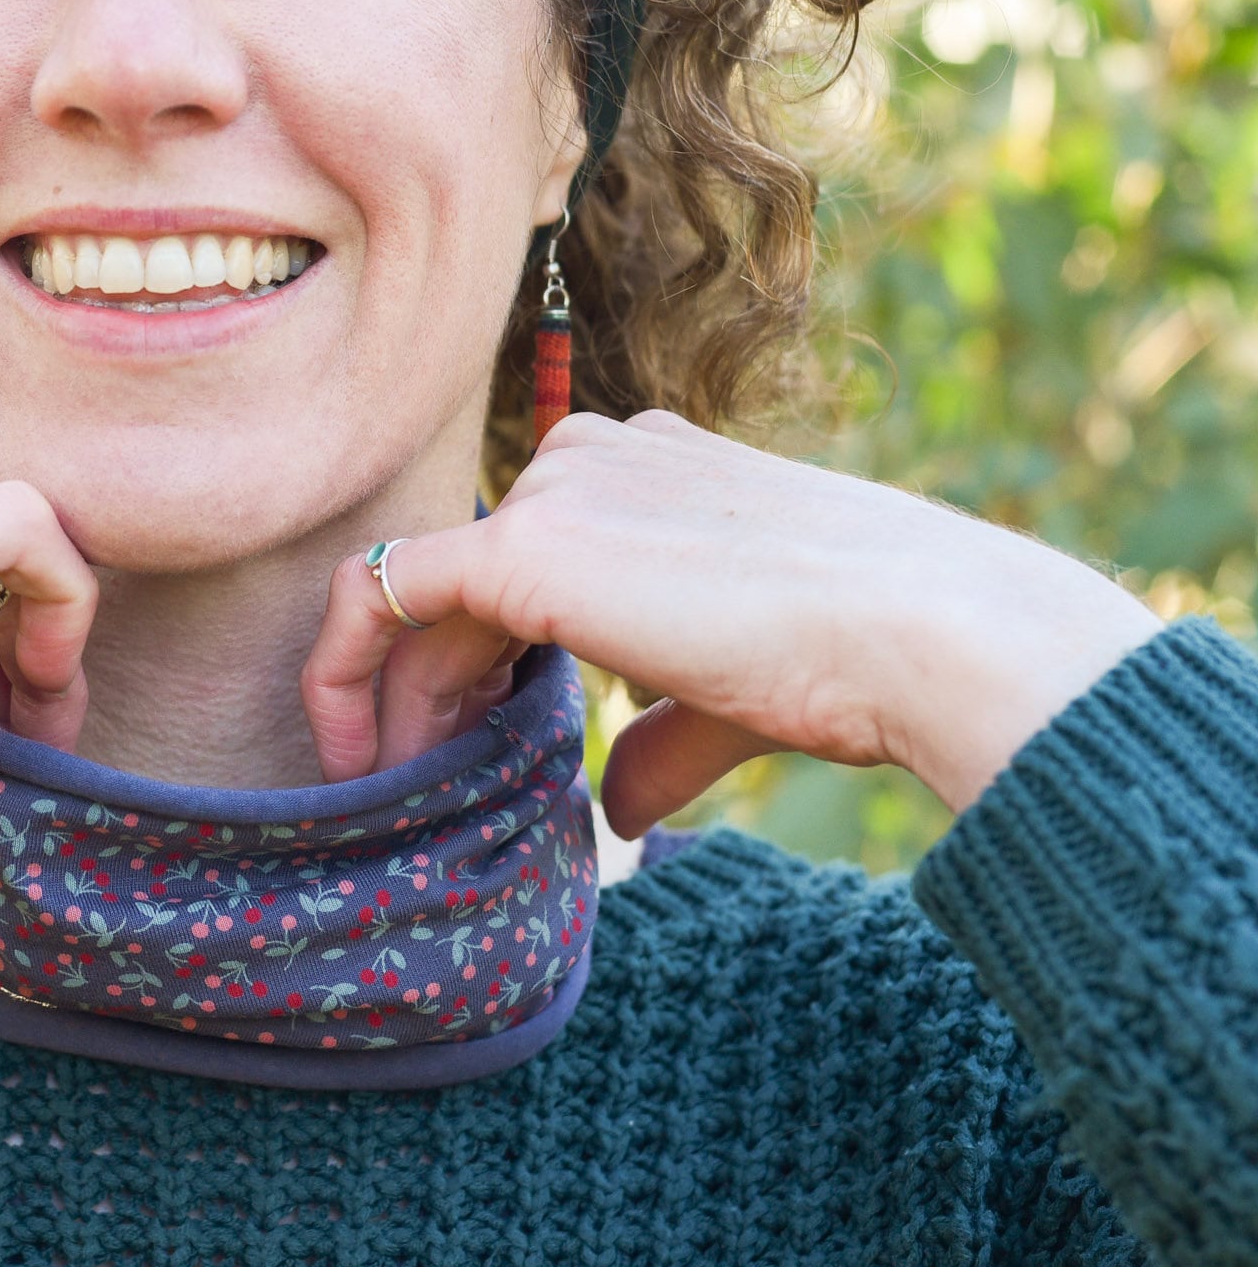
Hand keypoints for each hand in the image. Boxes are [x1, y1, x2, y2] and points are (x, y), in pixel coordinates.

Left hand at [298, 411, 1159, 834]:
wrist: (920, 635)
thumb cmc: (861, 662)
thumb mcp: (736, 693)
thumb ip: (664, 734)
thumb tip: (621, 811)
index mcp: (652, 467)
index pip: (531, 560)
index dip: (486, 662)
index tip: (474, 746)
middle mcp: (593, 455)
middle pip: (470, 583)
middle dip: (434, 692)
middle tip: (418, 788)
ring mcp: (556, 489)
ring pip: (425, 598)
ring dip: (398, 700)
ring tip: (402, 793)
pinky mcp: (523, 545)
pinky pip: (382, 593)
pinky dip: (346, 671)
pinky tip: (357, 753)